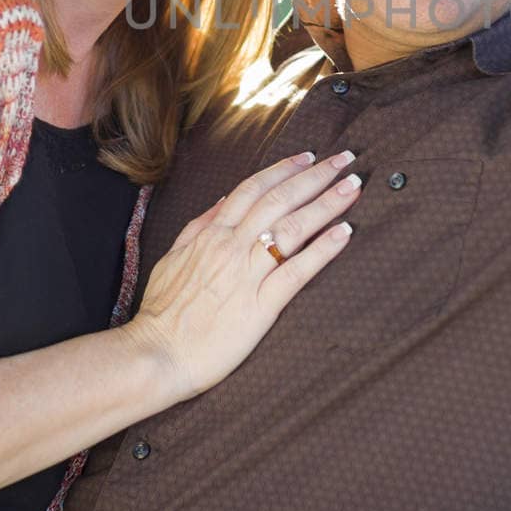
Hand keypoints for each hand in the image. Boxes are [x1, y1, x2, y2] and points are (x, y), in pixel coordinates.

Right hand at [122, 149, 360, 400]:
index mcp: (211, 234)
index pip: (253, 189)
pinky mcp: (261, 306)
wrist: (156, 354)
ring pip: (293, 229)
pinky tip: (345, 233)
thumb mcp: (173, 257)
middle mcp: (231, 247)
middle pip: (280, 200)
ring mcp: (247, 275)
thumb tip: (224, 200)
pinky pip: (297, 272)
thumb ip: (200, 226)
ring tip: (354, 187)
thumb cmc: (162, 311)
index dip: (284, 169)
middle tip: (345, 159)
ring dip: (327, 204)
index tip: (310, 156)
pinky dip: (323, 250)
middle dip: (316, 176)